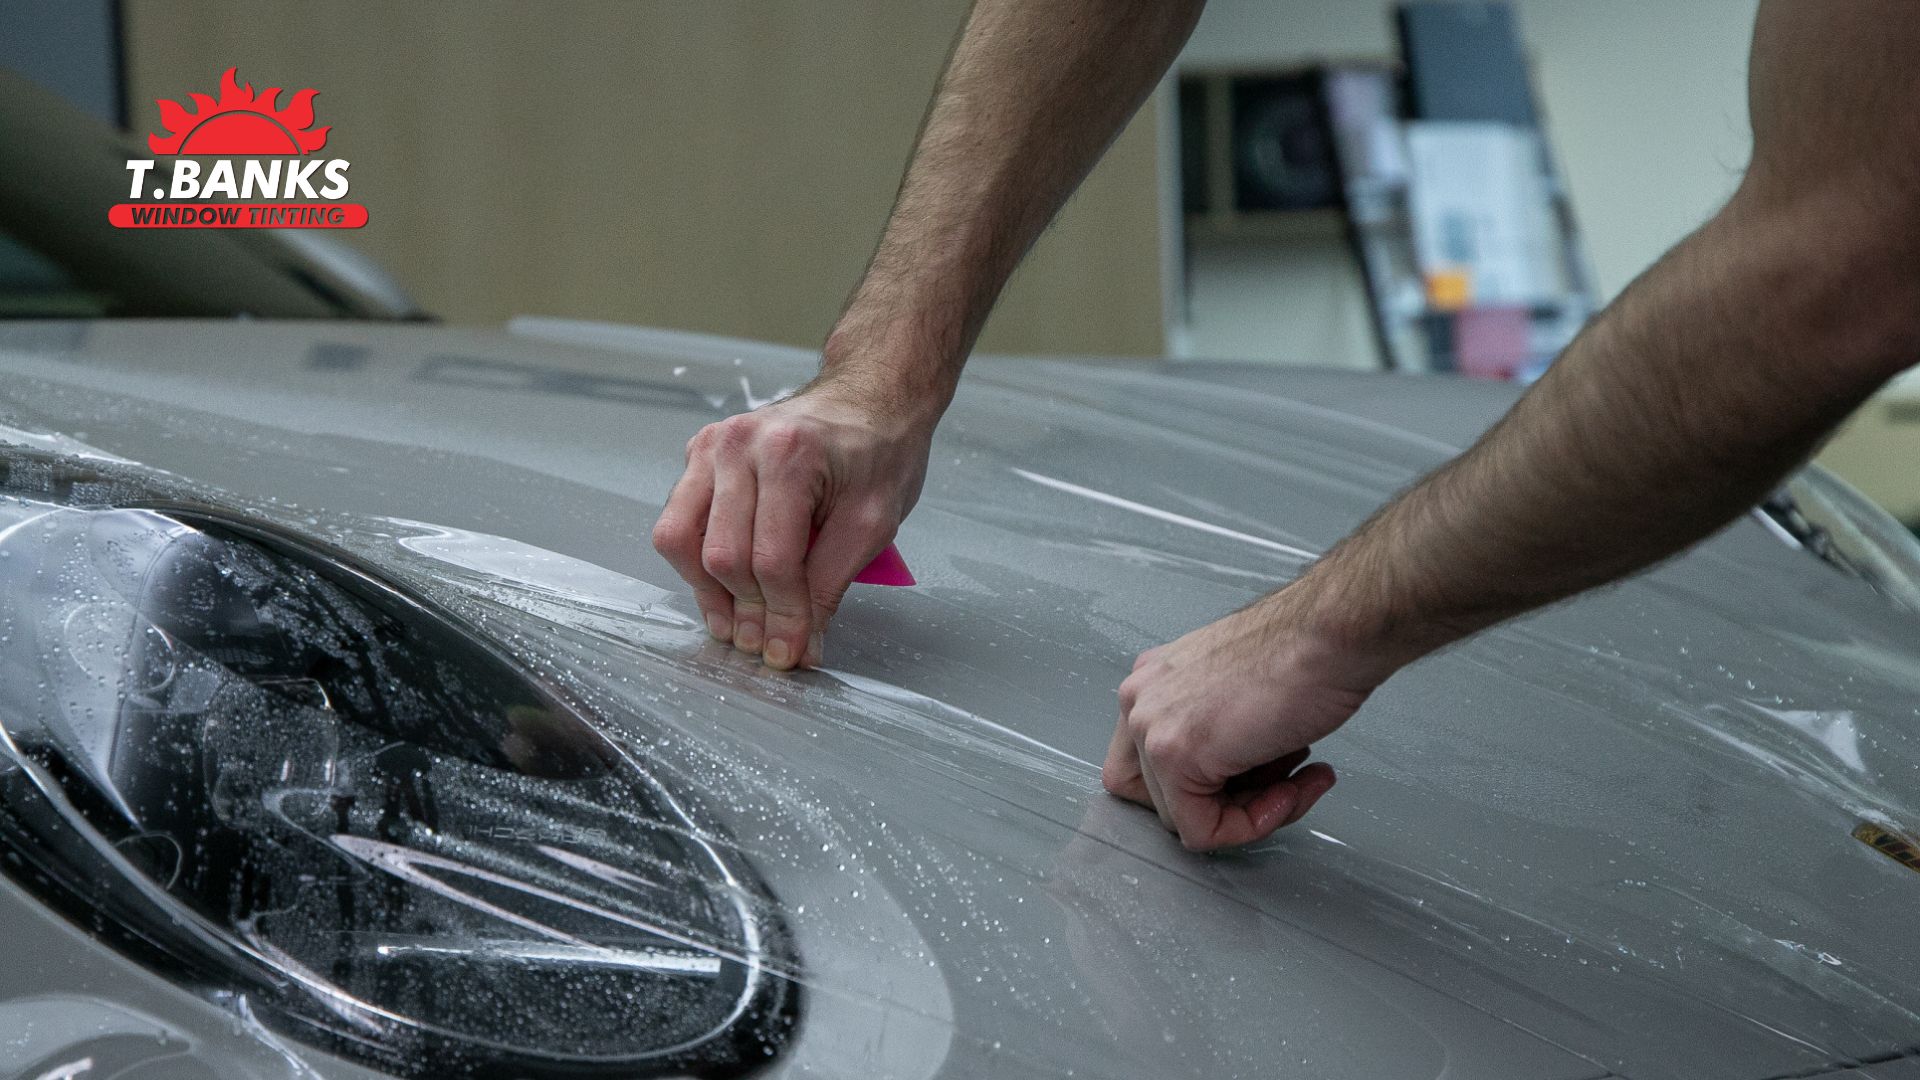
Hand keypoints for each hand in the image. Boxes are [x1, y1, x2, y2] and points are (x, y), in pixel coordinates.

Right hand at [652, 374, 934, 669]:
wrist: (869, 400)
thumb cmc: (878, 454)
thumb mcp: (874, 522)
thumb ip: (831, 583)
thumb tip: (798, 644)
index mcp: (789, 455)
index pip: (772, 560)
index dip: (782, 617)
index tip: (792, 653)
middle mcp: (738, 445)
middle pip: (723, 556)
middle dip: (747, 612)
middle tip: (767, 647)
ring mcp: (710, 447)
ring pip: (682, 542)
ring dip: (710, 593)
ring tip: (739, 625)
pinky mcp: (698, 455)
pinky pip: (678, 523)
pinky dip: (696, 563)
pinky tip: (726, 587)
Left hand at [1102, 591, 1391, 849]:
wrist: (1331, 636)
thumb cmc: (1304, 653)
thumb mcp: (1239, 695)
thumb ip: (1217, 735)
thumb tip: (1227, 783)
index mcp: (1153, 682)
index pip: (1151, 766)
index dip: (1209, 785)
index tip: (1260, 776)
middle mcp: (1141, 701)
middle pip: (1164, 794)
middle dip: (1231, 798)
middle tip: (1283, 779)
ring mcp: (1151, 728)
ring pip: (1184, 816)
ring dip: (1251, 811)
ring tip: (1299, 778)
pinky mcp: (1175, 756)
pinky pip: (1202, 831)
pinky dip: (1252, 825)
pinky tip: (1293, 790)